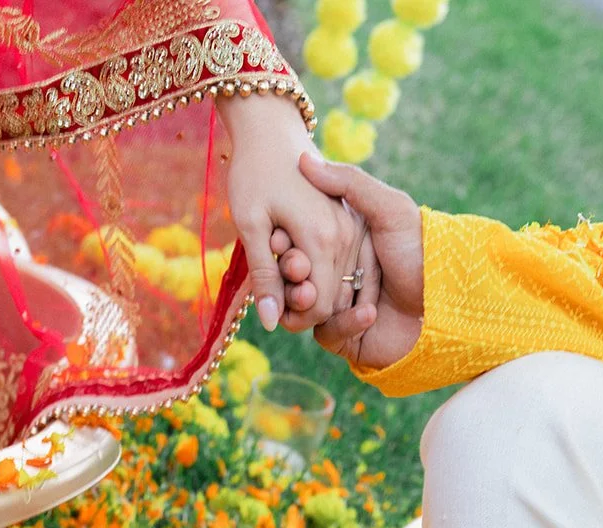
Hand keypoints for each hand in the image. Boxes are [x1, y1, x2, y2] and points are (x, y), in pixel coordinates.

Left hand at [217, 95, 363, 332]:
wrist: (271, 130)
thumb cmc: (253, 173)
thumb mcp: (250, 225)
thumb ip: (264, 275)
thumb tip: (272, 323)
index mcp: (322, 239)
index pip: (320, 306)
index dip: (295, 318)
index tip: (271, 305)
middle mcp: (345, 235)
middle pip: (333, 299)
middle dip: (302, 303)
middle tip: (272, 280)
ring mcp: (352, 227)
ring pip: (341, 284)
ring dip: (312, 287)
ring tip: (281, 262)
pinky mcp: (351, 221)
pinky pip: (343, 265)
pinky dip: (322, 272)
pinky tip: (295, 256)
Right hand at [292, 152, 424, 368]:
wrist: (451, 300)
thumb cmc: (422, 249)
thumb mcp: (390, 209)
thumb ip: (349, 183)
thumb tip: (305, 160)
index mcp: (342, 244)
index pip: (300, 243)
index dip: (284, 241)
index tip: (276, 234)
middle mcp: (338, 275)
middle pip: (297, 277)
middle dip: (291, 272)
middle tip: (292, 267)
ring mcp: (341, 308)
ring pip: (304, 309)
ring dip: (306, 300)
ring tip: (312, 292)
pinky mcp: (349, 338)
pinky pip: (329, 335)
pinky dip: (345, 323)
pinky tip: (369, 311)